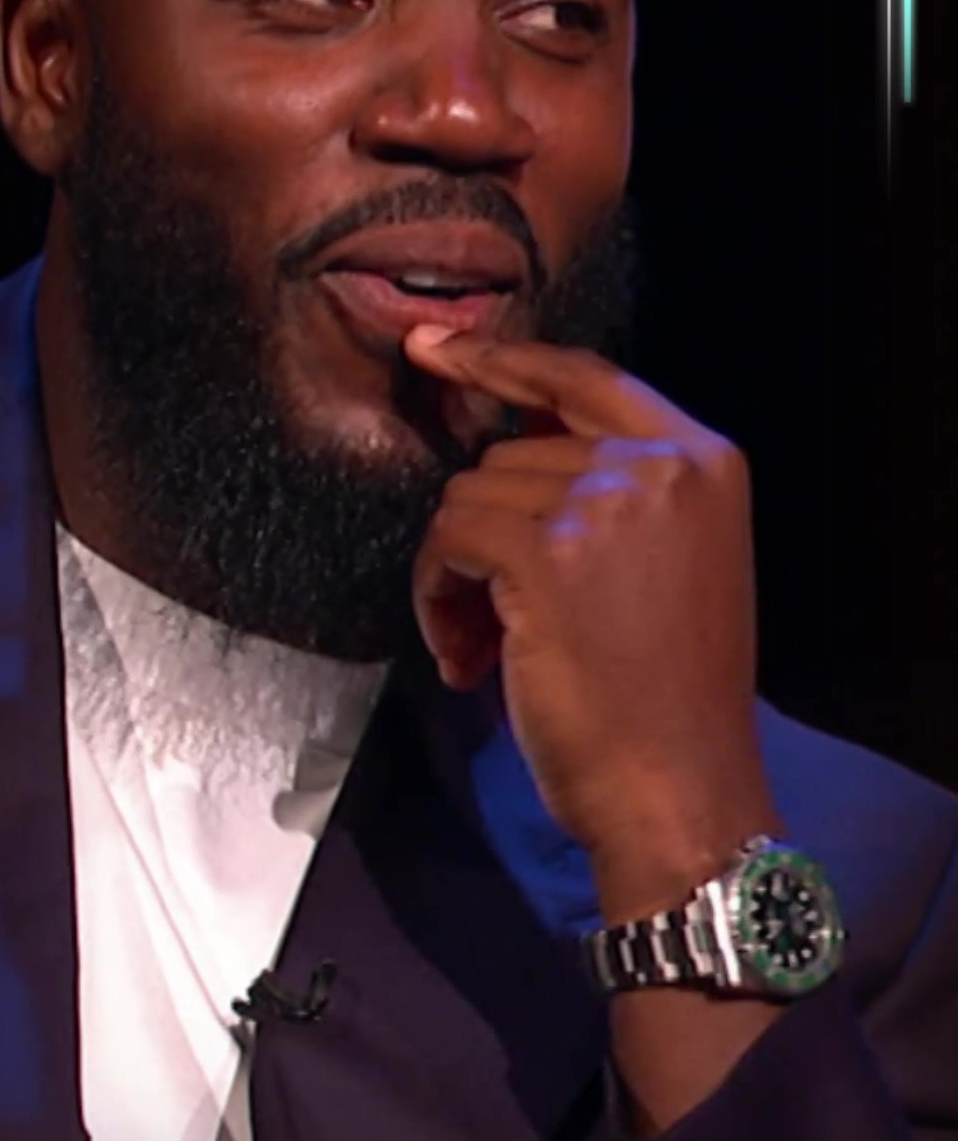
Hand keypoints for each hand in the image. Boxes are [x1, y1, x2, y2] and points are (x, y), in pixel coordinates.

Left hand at [404, 325, 779, 898]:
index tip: (436, 347)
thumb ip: (608, 492)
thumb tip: (498, 441)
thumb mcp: (668, 564)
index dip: (503, 359)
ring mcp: (603, 502)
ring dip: (455, 576)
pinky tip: (466, 659)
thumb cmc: (668, 699)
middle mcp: (661, 464)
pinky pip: (447, 539)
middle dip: (483, 534)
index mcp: (704, 459)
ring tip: (485, 648)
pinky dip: (435, 597)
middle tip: (491, 622)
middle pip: (508, 454)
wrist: (680, 792)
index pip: (584, 375)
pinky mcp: (546, 552)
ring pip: (466, 498)